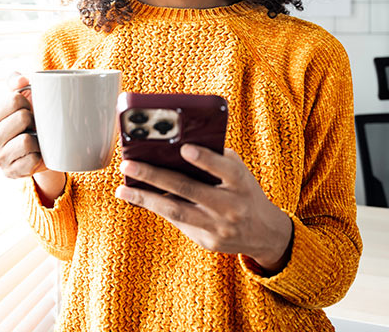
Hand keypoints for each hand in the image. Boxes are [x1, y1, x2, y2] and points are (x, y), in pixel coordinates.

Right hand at [0, 72, 64, 203]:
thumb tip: (23, 79)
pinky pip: (33, 159)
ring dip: (37, 140)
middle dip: (33, 120)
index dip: (27, 103)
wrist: (41, 152)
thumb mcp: (22, 98)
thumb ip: (17, 81)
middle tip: (31, 127)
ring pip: (27, 140)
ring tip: (33, 141)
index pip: (14, 100)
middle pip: (22, 117)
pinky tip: (34, 155)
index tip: (26, 111)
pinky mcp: (12, 173)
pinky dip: (39, 156)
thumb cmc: (30, 122)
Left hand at [115, 145, 293, 272]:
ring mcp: (218, 227)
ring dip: (145, 198)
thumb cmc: (244, 192)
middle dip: (155, 176)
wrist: (264, 233)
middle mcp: (231, 206)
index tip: (184, 149)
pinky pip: (178, 222)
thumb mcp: (239, 173)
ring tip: (123, 188)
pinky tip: (138, 198)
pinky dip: (157, 208)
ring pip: (176, 211)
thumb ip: (216, 159)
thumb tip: (175, 146)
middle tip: (128, 164)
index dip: (205, 159)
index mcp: (241, 183)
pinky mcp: (207, 241)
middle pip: (189, 190)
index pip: (225, 169)